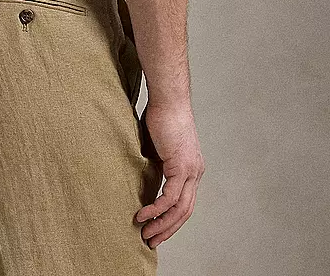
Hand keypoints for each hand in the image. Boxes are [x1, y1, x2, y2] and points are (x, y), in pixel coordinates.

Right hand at [134, 100, 205, 247]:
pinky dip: (156, 209)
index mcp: (192, 168)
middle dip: (167, 229)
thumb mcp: (158, 147)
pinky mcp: (180, 166)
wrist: (168, 98)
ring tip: (146, 234)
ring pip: (180, 209)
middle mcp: (196, 172)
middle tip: (151, 240)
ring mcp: (191, 170)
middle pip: (185, 212)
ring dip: (162, 225)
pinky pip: (169, 197)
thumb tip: (144, 178)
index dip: (171, 219)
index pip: (185, 202)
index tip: (156, 228)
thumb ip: (156, 165)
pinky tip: (143, 215)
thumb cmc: (160, 116)